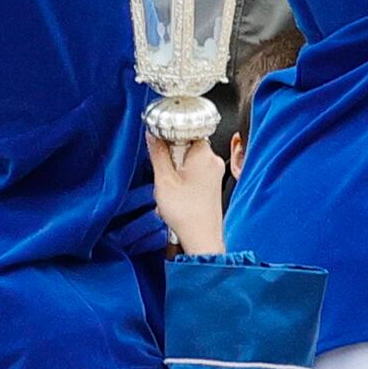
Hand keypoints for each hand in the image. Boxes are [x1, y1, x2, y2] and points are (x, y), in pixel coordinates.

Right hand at [151, 127, 229, 254]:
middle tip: (165, 172)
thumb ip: (157, 154)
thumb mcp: (163, 180)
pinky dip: (183, 178)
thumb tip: (152, 135)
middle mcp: (213, 161)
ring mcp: (215, 173)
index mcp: (204, 154)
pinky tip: (177, 192)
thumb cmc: (187, 214)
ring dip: (177, 169)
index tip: (160, 145)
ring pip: (190, 160)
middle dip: (172, 155)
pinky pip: (195, 172)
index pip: (187, 130)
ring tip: (171, 186)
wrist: (202, 239)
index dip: (170, 136)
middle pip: (188, 145)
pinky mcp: (213, 184)